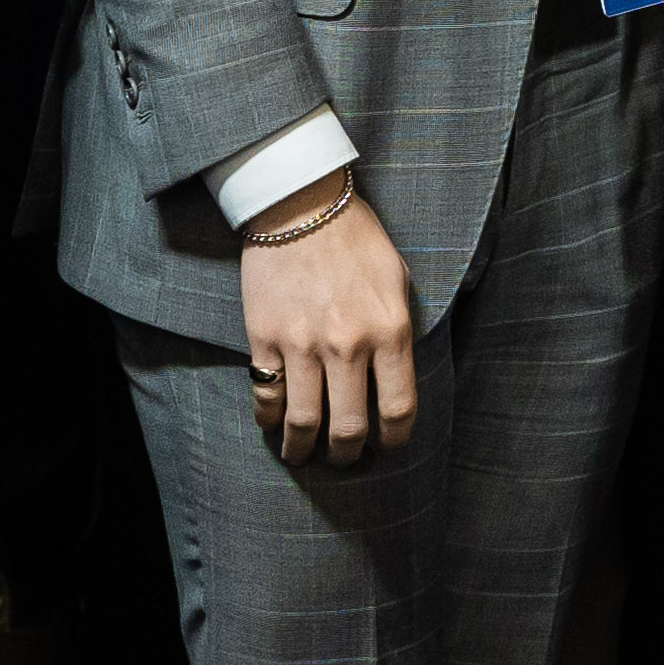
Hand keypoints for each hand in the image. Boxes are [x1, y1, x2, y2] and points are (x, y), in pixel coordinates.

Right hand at [238, 187, 420, 468]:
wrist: (299, 204)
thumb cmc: (355, 238)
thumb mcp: (397, 279)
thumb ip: (397, 329)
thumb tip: (394, 375)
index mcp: (390, 330)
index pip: (398, 408)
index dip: (394, 439)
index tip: (387, 447)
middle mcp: (348, 344)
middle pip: (349, 427)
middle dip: (347, 455)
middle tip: (344, 459)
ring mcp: (302, 343)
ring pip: (303, 421)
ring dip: (302, 449)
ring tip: (302, 455)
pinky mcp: (264, 337)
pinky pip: (266, 394)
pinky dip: (268, 419)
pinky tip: (273, 425)